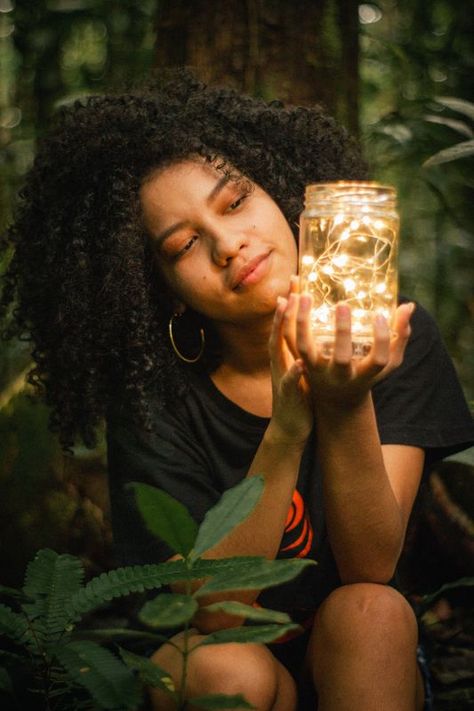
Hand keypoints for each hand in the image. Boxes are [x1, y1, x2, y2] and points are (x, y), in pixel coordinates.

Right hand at [267, 290, 312, 444]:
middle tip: (291, 285)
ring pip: (277, 349)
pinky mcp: (287, 395)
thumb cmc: (302, 395)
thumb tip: (325, 326)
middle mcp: (280, 362)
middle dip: (284, 307)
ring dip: (281, 328)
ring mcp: (281, 376)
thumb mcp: (305, 367)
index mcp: (286, 354)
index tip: (297, 279)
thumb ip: (311, 347)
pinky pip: (288, 383)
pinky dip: (292, 372)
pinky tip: (300, 362)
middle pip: (278, 329)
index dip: (290, 302)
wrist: (290, 427)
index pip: (287, 324)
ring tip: (288, 308)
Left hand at [288, 295, 413, 410]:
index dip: (381, 339)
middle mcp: (340, 376)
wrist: (336, 398)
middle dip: (342, 332)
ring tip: (304, 295)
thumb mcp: (388, 361)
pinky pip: (289, 341)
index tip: (379, 315)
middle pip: (342, 358)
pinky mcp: (300, 362)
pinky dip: (287, 320)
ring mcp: (317, 370)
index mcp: (365, 374)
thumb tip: (408, 306)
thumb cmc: (366, 373)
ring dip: (302, 322)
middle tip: (342, 305)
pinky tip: (290, 296)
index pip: (379, 360)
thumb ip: (400, 335)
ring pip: (305, 348)